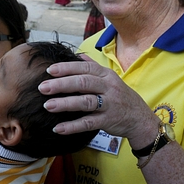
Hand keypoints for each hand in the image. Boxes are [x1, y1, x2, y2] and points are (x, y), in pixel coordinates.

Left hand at [37, 55, 158, 145]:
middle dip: (61, 84)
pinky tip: (58, 128)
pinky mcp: (108, 121)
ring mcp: (109, 104)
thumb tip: (78, 55)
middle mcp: (108, 88)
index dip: (66, 68)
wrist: (141, 119)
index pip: (84, 68)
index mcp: (106, 75)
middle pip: (83, 83)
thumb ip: (93, 67)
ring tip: (47, 105)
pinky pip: (89, 123)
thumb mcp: (110, 79)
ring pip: (85, 102)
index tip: (49, 70)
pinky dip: (73, 126)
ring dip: (65, 104)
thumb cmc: (120, 97)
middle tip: (42, 87)